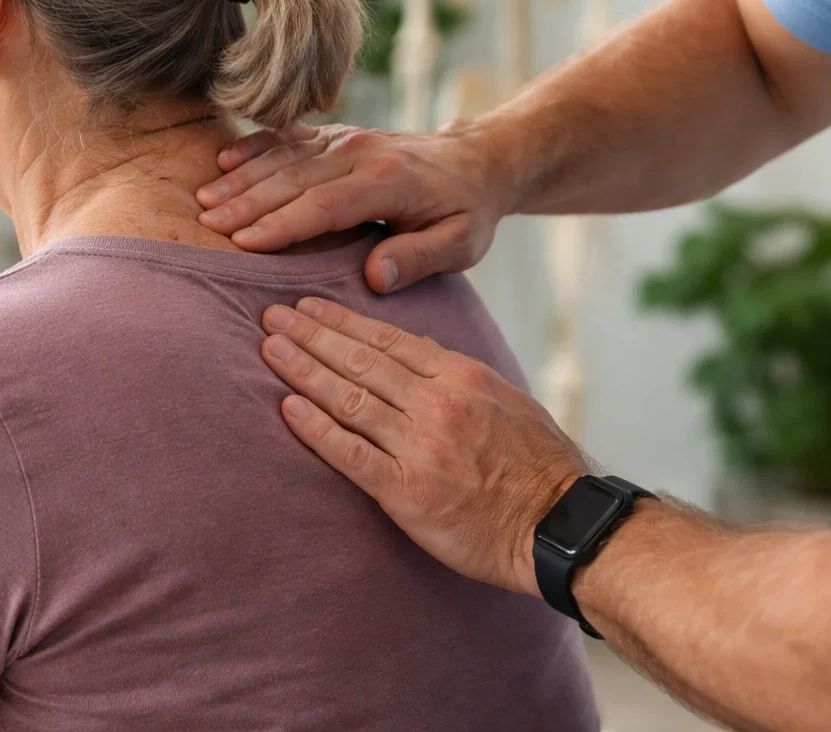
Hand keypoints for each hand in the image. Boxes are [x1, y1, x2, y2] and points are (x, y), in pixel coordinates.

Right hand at [197, 123, 510, 292]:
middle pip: (293, 178)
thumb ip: (419, 258)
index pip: (324, 205)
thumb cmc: (466, 211)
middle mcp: (360, 151)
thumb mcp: (461, 244)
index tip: (243, 243)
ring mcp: (345, 139)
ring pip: (284, 157)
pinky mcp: (335, 135)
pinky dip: (254, 147)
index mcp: (388, 180)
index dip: (281, 224)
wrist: (475, 161)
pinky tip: (222, 161)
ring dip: (241, 178)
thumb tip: (375, 277)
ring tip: (202, 199)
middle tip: (205, 226)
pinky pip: (288, 138)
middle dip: (246, 202)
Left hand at [258, 297, 586, 596]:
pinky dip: (316, 429)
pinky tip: (287, 408)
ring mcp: (420, 447)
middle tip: (272, 315)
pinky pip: (351, 454)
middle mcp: (437, 404)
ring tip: (270, 349)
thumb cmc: (539, 465)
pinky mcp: (407, 492)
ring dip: (304, 370)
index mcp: (462, 376)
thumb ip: (457, 373)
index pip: (387, 339)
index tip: (307, 305)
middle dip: (311, 334)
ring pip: (349, 399)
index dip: (341, 319)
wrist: (560, 526)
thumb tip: (419, 345)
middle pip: (360, 360)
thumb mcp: (506, 400)